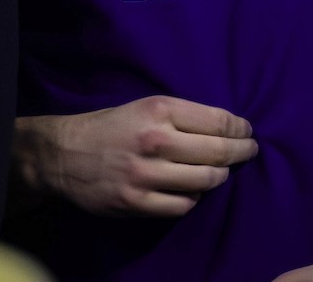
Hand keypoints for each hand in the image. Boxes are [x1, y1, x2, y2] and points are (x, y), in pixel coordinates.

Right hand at [16, 97, 257, 217]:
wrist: (63, 154)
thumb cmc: (112, 126)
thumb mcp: (147, 106)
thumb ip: (183, 116)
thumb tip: (227, 128)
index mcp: (159, 110)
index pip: (218, 121)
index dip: (240, 129)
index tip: (247, 132)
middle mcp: (154, 140)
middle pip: (217, 152)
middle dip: (242, 152)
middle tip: (249, 152)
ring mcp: (144, 174)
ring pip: (204, 181)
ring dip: (219, 177)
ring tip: (222, 172)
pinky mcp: (134, 202)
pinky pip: (181, 206)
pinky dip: (193, 199)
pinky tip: (192, 191)